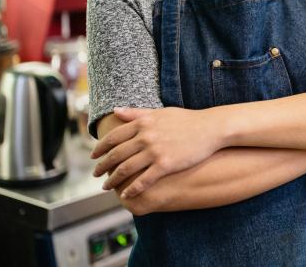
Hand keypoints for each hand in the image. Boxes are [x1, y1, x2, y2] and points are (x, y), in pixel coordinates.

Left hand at [91, 107, 221, 197]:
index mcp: (143, 123)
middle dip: (102, 166)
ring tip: (106, 187)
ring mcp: (155, 151)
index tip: (94, 157)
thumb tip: (116, 110)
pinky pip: (144, 180)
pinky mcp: (166, 164)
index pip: (113, 137)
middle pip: (116, 155)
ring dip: (113, 180)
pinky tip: (126, 195)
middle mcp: (146, 137)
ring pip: (126, 169)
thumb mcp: (161, 113)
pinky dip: (132, 189)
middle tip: (96, 174)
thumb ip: (137, 113)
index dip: (100, 149)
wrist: (211, 129)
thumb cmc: (187, 120)